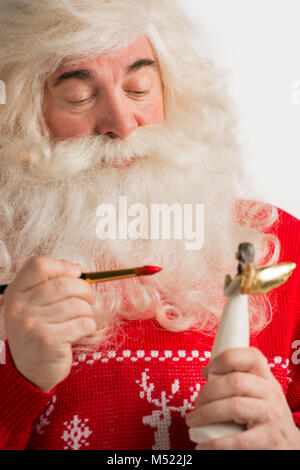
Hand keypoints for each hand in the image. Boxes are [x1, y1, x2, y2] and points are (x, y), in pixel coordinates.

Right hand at [3, 256, 96, 391]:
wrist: (27, 372)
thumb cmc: (38, 332)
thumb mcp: (33, 306)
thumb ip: (49, 285)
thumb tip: (79, 271)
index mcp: (16, 293)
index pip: (39, 265)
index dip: (63, 266)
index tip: (76, 275)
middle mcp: (20, 307)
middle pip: (63, 283)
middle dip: (84, 290)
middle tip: (88, 300)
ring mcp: (33, 325)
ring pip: (77, 305)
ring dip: (88, 311)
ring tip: (84, 318)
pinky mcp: (49, 341)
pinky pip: (82, 324)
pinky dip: (90, 326)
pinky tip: (84, 331)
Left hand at [185, 347, 299, 448]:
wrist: (290, 445)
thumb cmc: (264, 414)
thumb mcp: (257, 392)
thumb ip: (235, 379)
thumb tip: (206, 371)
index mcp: (265, 377)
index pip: (251, 356)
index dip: (226, 359)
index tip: (209, 370)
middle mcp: (271, 392)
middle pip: (235, 382)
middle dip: (208, 392)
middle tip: (197, 403)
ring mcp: (272, 416)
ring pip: (234, 407)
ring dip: (207, 414)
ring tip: (194, 421)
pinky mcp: (269, 439)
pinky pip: (239, 440)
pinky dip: (216, 443)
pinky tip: (203, 446)